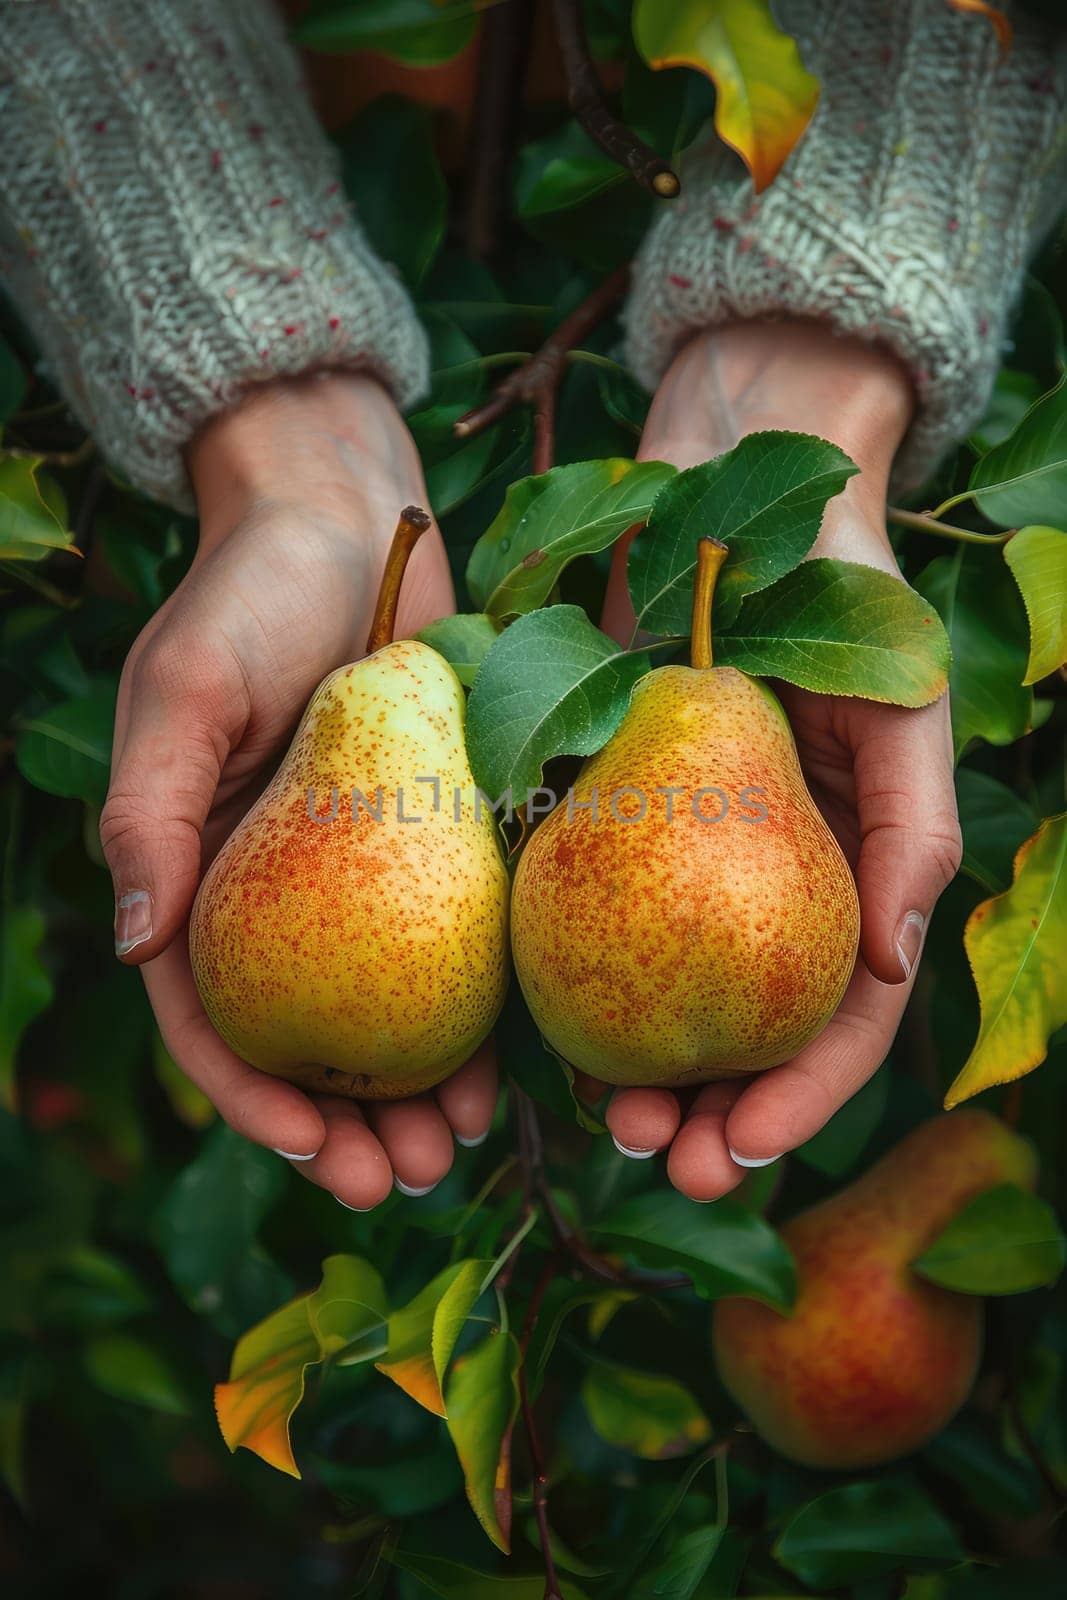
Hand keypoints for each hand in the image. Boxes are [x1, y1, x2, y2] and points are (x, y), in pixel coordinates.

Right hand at [100, 373, 496, 1207]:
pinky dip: (478, 1018)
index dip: (248, 1093)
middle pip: (304, 1039)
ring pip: (386, 1018)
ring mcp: (365, 880)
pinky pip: (459, 951)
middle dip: (340, 1125)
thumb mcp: (183, 690)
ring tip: (452, 1151)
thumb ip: (150, 812)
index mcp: (204, 874)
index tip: (307, 1146)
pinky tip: (509, 1074)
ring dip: (412, 1096)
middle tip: (393, 1181)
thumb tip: (131, 943)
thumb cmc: (251, 592)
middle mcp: (280, 895)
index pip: (208, 1012)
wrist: (352, 519)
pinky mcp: (441, 848)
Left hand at [598, 322, 961, 1199]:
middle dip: (713, 1116)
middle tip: (662, 1164)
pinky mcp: (597, 812)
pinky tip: (540, 1036)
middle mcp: (762, 883)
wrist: (723, 482)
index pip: (840, 1016)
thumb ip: (912, 832)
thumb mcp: (898, 705)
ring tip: (604, 1126)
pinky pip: (582, 913)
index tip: (745, 1153)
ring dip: (638, 1074)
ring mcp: (677, 856)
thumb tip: (892, 969)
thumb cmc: (834, 585)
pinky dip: (569, 981)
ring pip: (659, 997)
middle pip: (744, 1032)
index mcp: (844, 872)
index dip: (804, 1099)